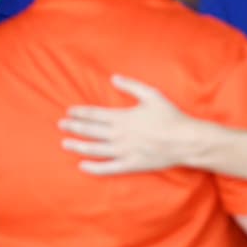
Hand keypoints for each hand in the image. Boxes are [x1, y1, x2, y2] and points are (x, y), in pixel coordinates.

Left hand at [58, 75, 198, 173]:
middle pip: (91, 131)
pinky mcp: (130, 165)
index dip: (81, 113)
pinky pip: (107, 168)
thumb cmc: (170, 116)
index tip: (69, 112)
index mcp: (123, 118)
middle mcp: (119, 135)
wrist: (185, 140)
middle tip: (61, 126)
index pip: (95, 114)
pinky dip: (93, 168)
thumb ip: (131, 86)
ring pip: (94, 150)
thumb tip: (113, 78)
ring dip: (78, 146)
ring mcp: (123, 151)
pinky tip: (82, 166)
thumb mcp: (153, 95)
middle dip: (74, 127)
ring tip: (65, 144)